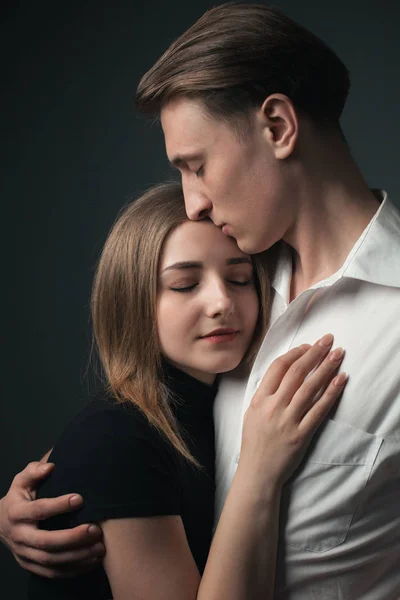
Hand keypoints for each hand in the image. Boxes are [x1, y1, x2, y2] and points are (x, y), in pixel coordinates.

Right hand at [0, 461, 104, 577]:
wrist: (0, 524)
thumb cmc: (19, 498)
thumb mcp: (21, 481)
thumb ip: (34, 471)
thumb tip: (50, 467)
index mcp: (16, 513)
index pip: (38, 510)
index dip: (58, 505)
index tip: (80, 499)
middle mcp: (19, 536)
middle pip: (46, 542)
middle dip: (72, 537)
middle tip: (96, 529)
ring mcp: (24, 554)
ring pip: (51, 561)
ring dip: (77, 556)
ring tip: (99, 547)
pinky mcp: (30, 566)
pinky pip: (52, 573)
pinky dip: (73, 570)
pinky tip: (92, 561)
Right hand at [240, 334, 346, 488]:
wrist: (258, 472)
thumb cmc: (254, 443)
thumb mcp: (251, 413)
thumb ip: (265, 393)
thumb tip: (281, 374)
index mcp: (259, 399)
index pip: (278, 368)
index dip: (295, 354)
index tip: (308, 346)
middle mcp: (273, 407)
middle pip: (296, 373)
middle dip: (314, 353)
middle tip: (327, 340)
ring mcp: (288, 420)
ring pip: (309, 388)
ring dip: (325, 368)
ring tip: (338, 354)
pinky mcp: (301, 434)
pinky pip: (319, 410)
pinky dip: (331, 393)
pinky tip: (340, 380)